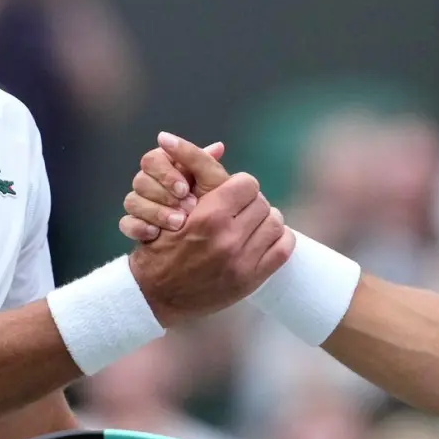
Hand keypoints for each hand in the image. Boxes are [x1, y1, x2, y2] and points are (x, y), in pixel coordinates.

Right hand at [119, 135, 228, 242]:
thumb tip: (208, 143)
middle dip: (164, 196)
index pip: (152, 159)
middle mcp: (150, 182)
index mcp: (167, 166)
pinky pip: (126, 223)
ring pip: (131, 201)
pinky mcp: (134, 225)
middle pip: (140, 180)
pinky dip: (140, 227)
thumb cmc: (212, 205)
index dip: (165, 174)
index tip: (184, 189)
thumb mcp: (215, 182)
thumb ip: (205, 162)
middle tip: (187, 209)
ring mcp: (140, 204)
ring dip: (156, 213)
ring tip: (178, 224)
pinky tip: (156, 233)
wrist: (207, 240)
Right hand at [128, 134, 293, 326]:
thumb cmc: (160, 244)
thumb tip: (220, 145)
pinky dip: (279, 239)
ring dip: (265, 219)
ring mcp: (242, 262)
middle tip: (239, 209)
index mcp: (208, 216)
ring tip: (250, 224)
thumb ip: (197, 174)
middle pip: (262, 202)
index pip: (247, 183)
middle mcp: (228, 238)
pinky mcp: (251, 280)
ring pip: (276, 222)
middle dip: (250, 202)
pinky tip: (264, 239)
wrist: (154, 293)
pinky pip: (284, 248)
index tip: (230, 192)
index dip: (238, 185)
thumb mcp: (171, 205)